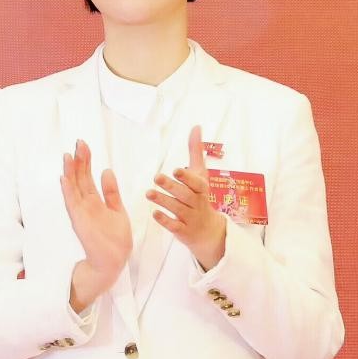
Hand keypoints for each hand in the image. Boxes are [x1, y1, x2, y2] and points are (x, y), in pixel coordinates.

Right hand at [60, 139, 131, 310]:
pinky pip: (72, 203)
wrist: (113, 261)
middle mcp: (85, 204)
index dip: (86, 161)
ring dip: (70, 172)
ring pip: (73, 188)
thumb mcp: (117, 210)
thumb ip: (111, 192)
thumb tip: (107, 171)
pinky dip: (68, 190)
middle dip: (78, 161)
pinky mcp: (80, 221)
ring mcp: (81, 212)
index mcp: (94, 201)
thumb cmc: (114, 239)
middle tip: (78, 142)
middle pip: (79, 178)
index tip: (84, 145)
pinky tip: (64, 178)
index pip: (87, 177)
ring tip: (67, 155)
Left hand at [145, 125, 225, 270]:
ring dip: (163, 201)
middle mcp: (197, 203)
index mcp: (201, 189)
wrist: (209, 231)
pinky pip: (174, 226)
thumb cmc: (200, 197)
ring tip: (148, 193)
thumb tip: (195, 127)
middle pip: (185, 195)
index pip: (197, 183)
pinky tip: (155, 213)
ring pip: (178, 209)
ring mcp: (190, 218)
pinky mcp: (183, 231)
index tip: (176, 169)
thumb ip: (196, 152)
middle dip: (171, 186)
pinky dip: (165, 220)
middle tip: (156, 177)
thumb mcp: (201, 175)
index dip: (187, 177)